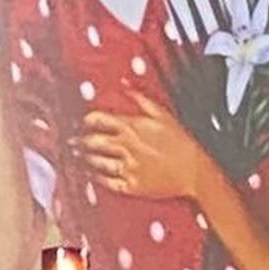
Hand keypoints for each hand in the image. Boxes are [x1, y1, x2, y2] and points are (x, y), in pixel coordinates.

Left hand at [79, 91, 220, 200]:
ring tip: (80, 156)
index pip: (98, 119)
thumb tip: (124, 84)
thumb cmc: (182, 143)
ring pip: (96, 161)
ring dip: (85, 158)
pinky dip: (95, 177)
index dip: (87, 120)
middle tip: (73, 141)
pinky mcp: (131, 185)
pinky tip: (92, 174)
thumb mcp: (163, 115)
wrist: (195, 172)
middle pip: (92, 141)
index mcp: (132, 126)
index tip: (83, 122)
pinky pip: (106, 181)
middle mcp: (126, 146)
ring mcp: (127, 167)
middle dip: (80, 140)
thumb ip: (140, 98)